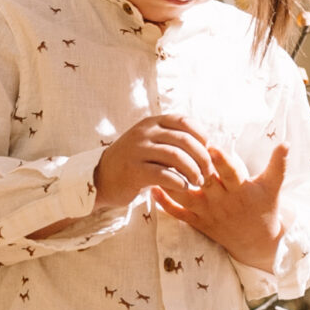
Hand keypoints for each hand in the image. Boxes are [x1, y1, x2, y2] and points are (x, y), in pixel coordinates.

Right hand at [93, 114, 215, 211]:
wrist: (101, 178)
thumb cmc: (134, 162)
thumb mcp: (150, 142)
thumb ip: (171, 138)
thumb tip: (205, 143)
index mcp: (151, 123)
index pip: (183, 121)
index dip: (200, 135)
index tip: (207, 150)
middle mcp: (144, 133)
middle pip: (183, 140)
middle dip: (202, 157)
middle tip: (208, 172)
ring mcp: (137, 151)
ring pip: (176, 156)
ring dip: (193, 170)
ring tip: (198, 181)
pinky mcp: (134, 171)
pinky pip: (163, 175)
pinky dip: (179, 182)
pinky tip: (184, 187)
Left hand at [155, 142, 287, 270]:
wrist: (258, 242)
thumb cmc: (265, 208)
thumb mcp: (274, 187)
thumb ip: (278, 164)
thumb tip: (286, 142)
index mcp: (241, 189)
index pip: (230, 172)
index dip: (221, 160)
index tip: (212, 146)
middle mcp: (223, 201)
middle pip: (205, 182)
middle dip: (192, 167)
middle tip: (178, 151)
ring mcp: (209, 213)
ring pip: (187, 197)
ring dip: (172, 184)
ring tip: (158, 167)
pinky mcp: (199, 223)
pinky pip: (179, 214)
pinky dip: (165, 204)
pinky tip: (152, 190)